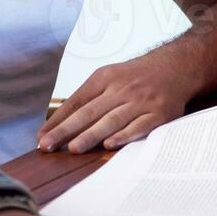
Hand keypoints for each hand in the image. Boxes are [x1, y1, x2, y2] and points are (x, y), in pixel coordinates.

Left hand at [37, 58, 191, 152]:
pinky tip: (110, 144)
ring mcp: (141, 101)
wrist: (175, 66)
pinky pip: (140, 126)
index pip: (76, 102)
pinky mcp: (159, 114)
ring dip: (91, 134)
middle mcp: (121, 89)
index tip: (41, 137)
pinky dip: (124, 135)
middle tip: (48, 146)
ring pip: (112, 120)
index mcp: (105, 78)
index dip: (58, 121)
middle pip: (90, 112)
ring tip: (73, 148)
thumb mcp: (109, 77)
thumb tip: (58, 122)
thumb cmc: (135, 76)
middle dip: (66, 131)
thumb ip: (87, 97)